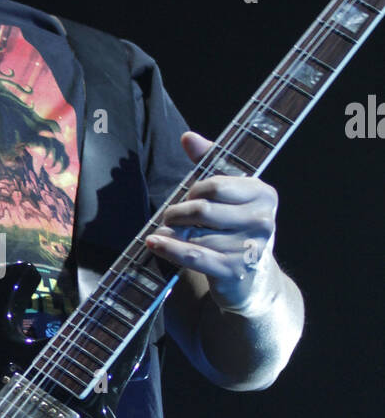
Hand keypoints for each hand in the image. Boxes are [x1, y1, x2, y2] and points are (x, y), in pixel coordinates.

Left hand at [145, 130, 279, 314]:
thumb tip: (188, 138)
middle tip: (170, 216)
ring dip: (173, 232)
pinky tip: (154, 242)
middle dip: (178, 212)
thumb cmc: (236, 229)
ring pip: (194, 234)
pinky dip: (169, 248)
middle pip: (202, 209)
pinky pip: (192, 255)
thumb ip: (210, 163)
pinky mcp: (233, 271)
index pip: (214, 185)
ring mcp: (249, 248)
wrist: (253, 280)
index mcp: (263, 195)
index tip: (188, 196)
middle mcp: (262, 221)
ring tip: (167, 232)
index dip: (193, 190)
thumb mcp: (230, 195)